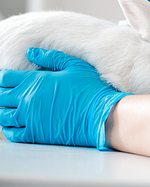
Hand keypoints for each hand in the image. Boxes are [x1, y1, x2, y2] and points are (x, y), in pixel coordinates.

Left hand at [0, 48, 130, 149]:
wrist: (102, 114)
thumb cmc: (91, 88)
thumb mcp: (75, 66)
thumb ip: (51, 57)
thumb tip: (31, 52)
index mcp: (36, 81)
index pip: (5, 78)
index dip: (2, 78)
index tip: (5, 79)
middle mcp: (28, 100)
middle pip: (1, 97)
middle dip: (2, 94)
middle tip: (7, 94)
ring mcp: (30, 118)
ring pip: (3, 116)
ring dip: (4, 112)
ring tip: (10, 109)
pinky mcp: (36, 135)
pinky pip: (13, 134)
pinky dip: (9, 129)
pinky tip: (14, 125)